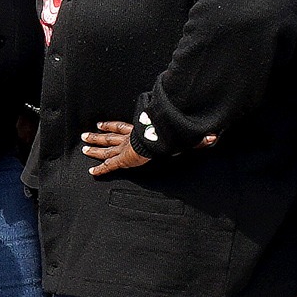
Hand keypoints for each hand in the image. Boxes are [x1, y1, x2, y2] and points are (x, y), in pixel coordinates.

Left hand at [82, 120, 213, 176]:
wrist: (159, 138)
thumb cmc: (169, 135)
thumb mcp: (182, 138)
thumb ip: (198, 139)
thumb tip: (214, 136)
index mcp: (138, 131)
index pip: (122, 128)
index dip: (111, 126)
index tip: (101, 123)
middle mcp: (128, 139)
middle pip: (109, 137)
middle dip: (97, 137)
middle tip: (84, 136)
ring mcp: (124, 149)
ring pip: (105, 149)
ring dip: (94, 148)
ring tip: (83, 147)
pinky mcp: (123, 159)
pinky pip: (109, 166)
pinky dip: (100, 169)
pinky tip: (92, 172)